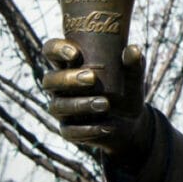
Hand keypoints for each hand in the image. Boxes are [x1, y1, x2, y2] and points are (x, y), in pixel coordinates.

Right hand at [42, 38, 150, 160]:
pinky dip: (88, 129)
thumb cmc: (125, 90)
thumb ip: (133, 63)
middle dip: (67, 79)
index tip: (75, 53)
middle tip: (91, 78)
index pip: (51, 52)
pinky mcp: (69, 131)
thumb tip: (133, 50)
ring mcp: (63, 110)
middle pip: (49, 80)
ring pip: (58, 106)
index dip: (57, 49)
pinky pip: (70, 132)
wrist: (132, 121)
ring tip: (105, 104)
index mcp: (71, 66)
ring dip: (80, 104)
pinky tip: (106, 126)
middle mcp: (61, 88)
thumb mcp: (132, 76)